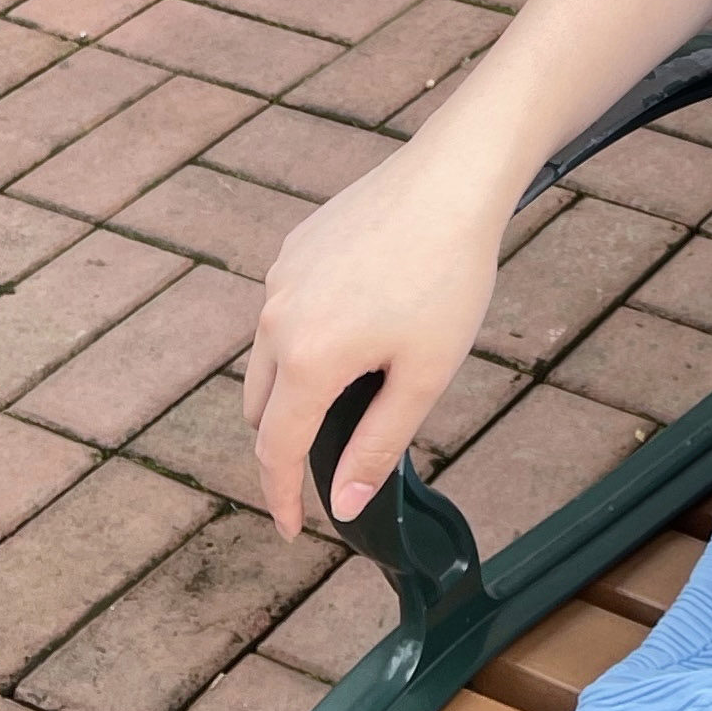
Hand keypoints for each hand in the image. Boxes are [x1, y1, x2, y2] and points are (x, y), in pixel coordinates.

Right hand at [243, 131, 505, 540]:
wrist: (451, 180)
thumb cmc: (448, 277)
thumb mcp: (423, 376)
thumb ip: (377, 447)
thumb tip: (344, 505)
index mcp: (308, 360)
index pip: (275, 450)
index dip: (279, 498)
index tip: (289, 530)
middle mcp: (277, 319)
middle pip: (260, 408)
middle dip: (281, 446)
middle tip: (319, 471)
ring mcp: (280, 279)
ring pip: (268, 358)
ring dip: (291, 391)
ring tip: (343, 400)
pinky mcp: (293, 248)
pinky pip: (283, 311)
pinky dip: (302, 339)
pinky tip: (353, 329)